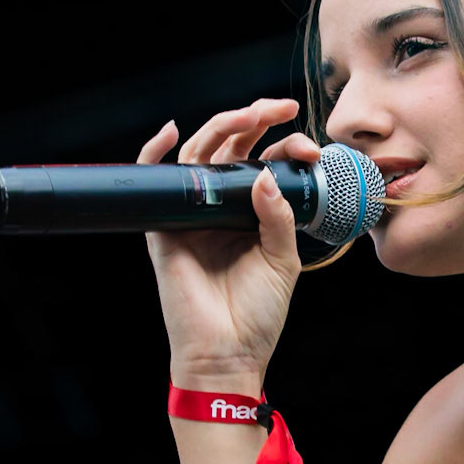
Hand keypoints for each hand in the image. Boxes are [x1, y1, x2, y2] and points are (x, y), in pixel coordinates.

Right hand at [137, 97, 319, 386]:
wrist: (228, 354)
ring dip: (222, 127)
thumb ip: (280, 216)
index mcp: (250, 214)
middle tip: (283, 108)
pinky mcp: (164, 228)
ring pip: (199, 154)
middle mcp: (220, 208)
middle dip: (257, 120)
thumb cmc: (257, 315)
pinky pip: (154, 181)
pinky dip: (155, 151)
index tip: (310, 147)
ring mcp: (191, 215)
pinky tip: (172, 131)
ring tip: (250, 115)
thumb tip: (267, 172)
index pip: (264, 164)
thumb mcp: (282, 259)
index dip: (286, 147)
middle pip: (232, 149)